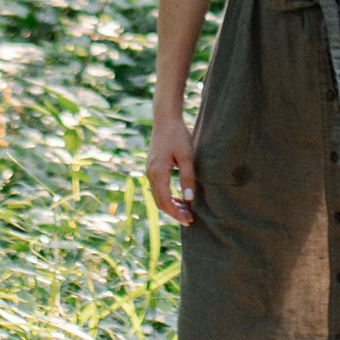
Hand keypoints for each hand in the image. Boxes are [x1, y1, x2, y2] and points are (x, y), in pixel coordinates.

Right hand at [147, 114, 199, 229]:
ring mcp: (150, 170)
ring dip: (171, 205)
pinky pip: (158, 188)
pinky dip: (168, 196)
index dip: (176, 213)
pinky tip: (179, 198)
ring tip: (186, 211)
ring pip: (158, 196)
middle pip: (159, 202)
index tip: (189, 221)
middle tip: (189, 220)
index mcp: (158, 173)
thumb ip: (187, 178)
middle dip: (174, 213)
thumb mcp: (187, 156)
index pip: (165, 201)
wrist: (166, 119)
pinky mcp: (153, 167)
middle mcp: (151, 174)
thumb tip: (189, 200)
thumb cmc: (178, 135)